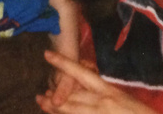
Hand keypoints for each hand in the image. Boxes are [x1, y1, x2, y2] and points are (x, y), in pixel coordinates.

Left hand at [36, 51, 158, 113]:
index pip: (80, 73)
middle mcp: (101, 103)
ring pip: (70, 111)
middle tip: (40, 96)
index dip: (62, 63)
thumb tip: (84, 84)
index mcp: (108, 90)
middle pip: (69, 97)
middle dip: (53, 97)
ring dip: (55, 110)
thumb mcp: (123, 98)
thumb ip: (103, 91)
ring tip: (43, 104)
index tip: (47, 54)